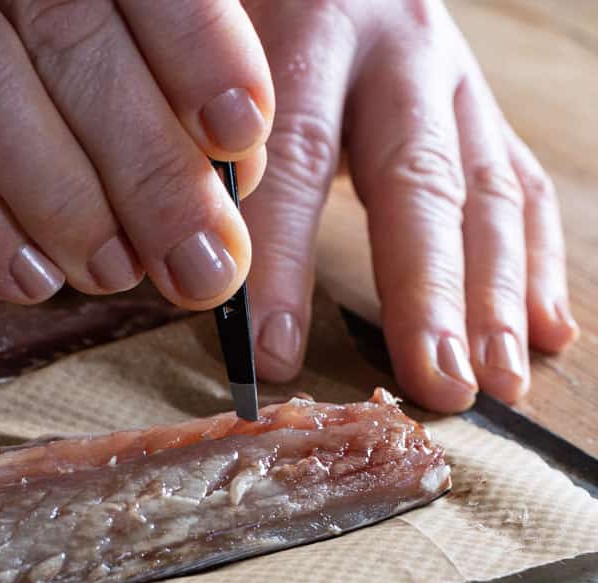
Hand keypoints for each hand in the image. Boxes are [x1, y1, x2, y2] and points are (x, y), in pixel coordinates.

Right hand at [0, 0, 272, 309]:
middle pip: (71, 37)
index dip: (199, 50)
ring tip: (116, 274)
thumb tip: (240, 186)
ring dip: (58, 201)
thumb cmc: (116, 22)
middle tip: (200, 267)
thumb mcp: (168, 14)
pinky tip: (32, 275)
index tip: (241, 135)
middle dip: (149, 170)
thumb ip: (200, 65)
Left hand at [242, 0, 578, 411]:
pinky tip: (545, 328)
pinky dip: (535, 262)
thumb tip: (196, 267)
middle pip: (421, 183)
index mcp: (313, 27)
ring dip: (498, 297)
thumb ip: (205, 149)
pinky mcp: (479, 107)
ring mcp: (454, 77)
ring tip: (500, 380)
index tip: (275, 355)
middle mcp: (398, 47)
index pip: (297, 159)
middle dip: (431, 295)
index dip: (284, 264)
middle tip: (440, 385)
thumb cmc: (245, 21)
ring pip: (491, 192)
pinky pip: (519, 184)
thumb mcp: (212, 55)